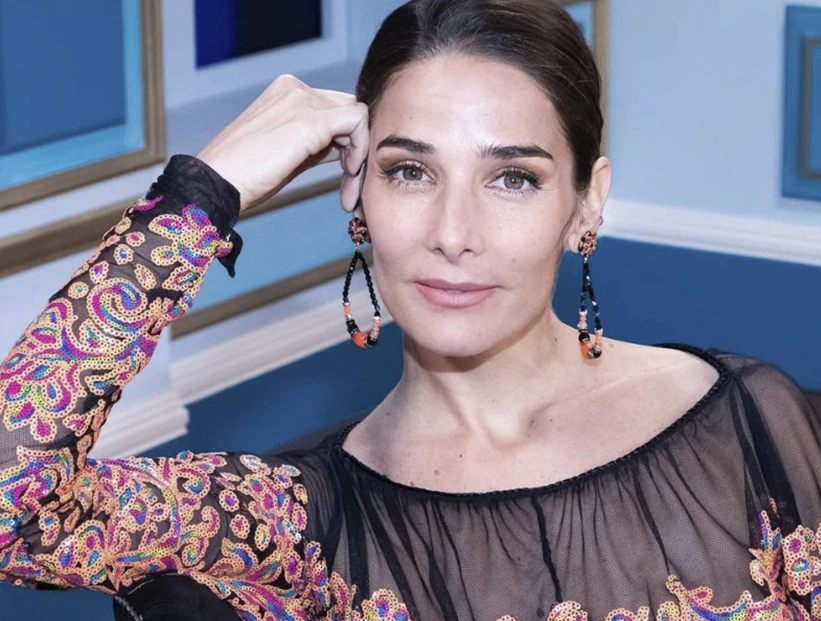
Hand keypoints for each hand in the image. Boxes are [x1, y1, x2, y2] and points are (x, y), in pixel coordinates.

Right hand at [196, 74, 368, 211]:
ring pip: (357, 115)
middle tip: (351, 181)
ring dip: (360, 152)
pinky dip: (361, 149)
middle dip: (357, 146)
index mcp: (286, 91)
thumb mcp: (287, 152)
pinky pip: (358, 122)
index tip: (343, 172)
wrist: (216, 183)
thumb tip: (345, 147)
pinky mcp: (310, 120)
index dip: (347, 140)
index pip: (335, 107)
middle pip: (348, 109)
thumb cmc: (245, 175)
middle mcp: (295, 88)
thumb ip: (316, 142)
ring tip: (348, 184)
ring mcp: (303, 100)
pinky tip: (348, 174)